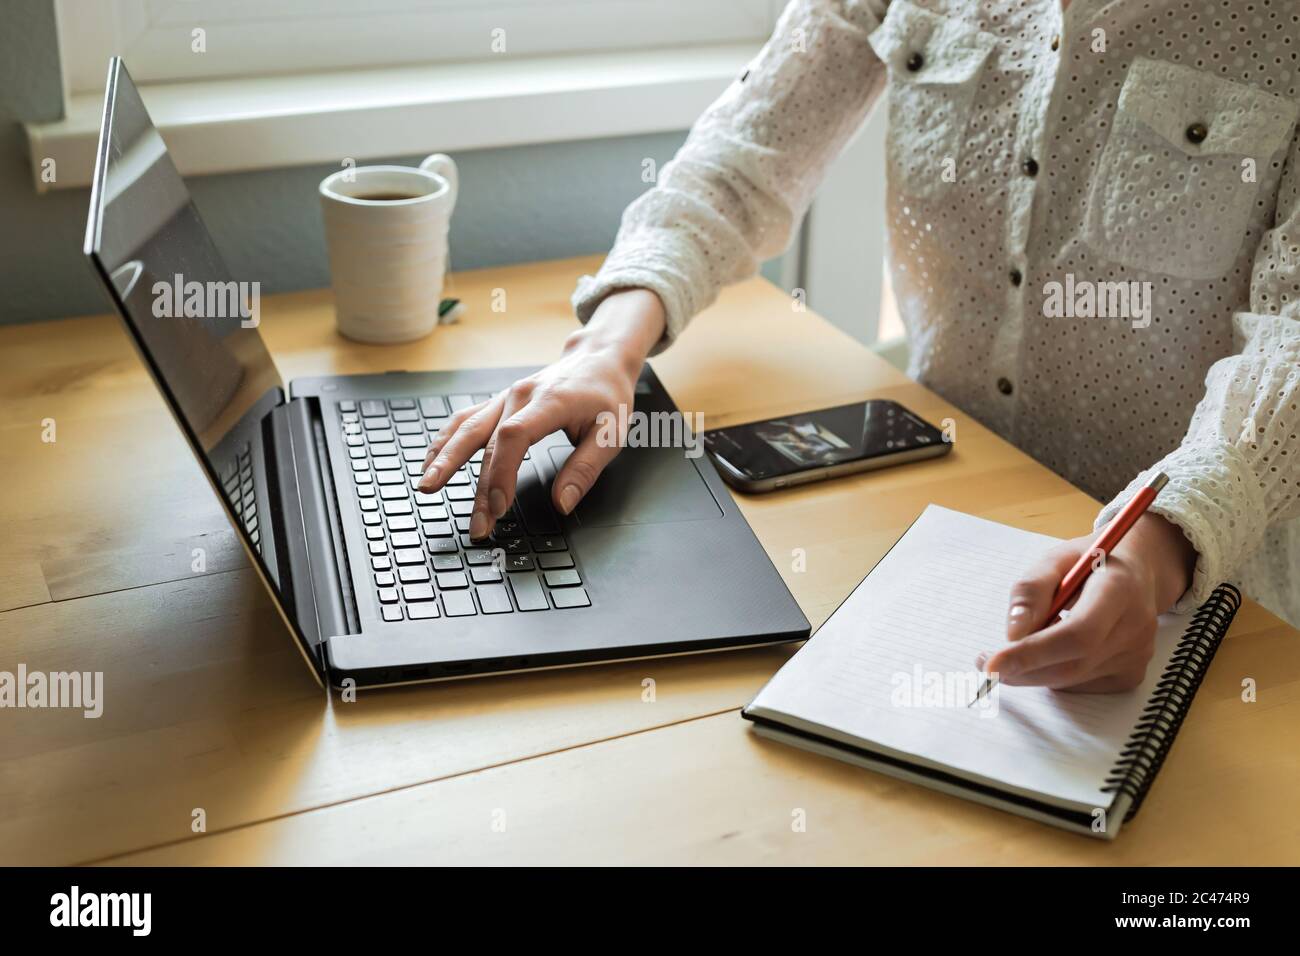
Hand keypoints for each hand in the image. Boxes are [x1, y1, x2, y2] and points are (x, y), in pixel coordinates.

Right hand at [418, 288, 666, 538]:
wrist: (598, 359)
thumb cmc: (606, 396)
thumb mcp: (611, 434)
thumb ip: (586, 469)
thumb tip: (563, 503)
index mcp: (549, 402)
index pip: (513, 437)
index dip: (502, 473)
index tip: (499, 506)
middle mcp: (519, 396)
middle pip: (485, 440)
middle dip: (476, 486)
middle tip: (475, 523)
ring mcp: (505, 397)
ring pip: (467, 428)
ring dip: (445, 459)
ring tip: (428, 487)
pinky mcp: (498, 402)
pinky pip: (464, 420)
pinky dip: (445, 440)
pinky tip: (432, 460)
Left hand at [979, 514, 1195, 691]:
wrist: (1139, 572)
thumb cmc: (1090, 563)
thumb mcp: (1055, 560)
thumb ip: (1031, 590)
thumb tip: (1013, 633)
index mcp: (1119, 590)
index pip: (1077, 634)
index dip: (1032, 653)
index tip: (992, 664)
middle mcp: (1135, 627)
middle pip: (1071, 665)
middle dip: (1022, 669)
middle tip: (987, 662)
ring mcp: (1137, 655)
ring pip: (1071, 680)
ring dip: (1035, 670)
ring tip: (1023, 644)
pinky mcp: (1131, 674)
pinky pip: (1080, 685)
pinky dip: (1055, 673)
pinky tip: (1054, 650)